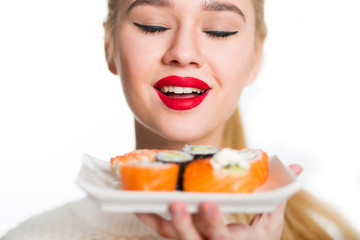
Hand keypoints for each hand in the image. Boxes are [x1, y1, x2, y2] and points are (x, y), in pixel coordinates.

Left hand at [136, 164, 302, 239]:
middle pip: (191, 238)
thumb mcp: (269, 223)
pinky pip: (160, 231)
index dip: (213, 220)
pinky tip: (136, 203)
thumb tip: (296, 167)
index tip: (209, 203)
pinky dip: (148, 217)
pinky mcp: (177, 238)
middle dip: (182, 222)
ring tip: (142, 200)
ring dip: (157, 218)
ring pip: (170, 235)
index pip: (221, 234)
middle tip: (175, 202)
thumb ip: (277, 196)